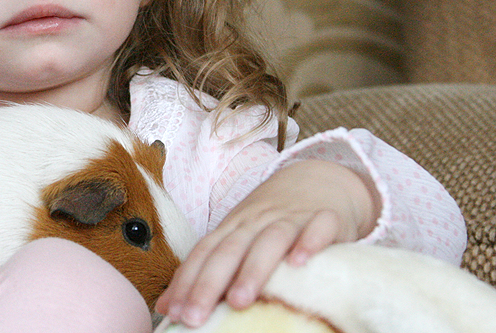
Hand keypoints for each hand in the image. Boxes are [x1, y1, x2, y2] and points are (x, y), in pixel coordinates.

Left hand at [155, 160, 379, 327]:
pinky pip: (318, 228)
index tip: (174, 312)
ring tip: (239, 300)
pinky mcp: (326, 218)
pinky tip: (299, 263)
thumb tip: (168, 307)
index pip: (204, 253)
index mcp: (233, 227)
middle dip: (208, 284)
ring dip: (253, 270)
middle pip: (229, 250)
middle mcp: (257, 221)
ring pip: (269, 241)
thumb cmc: (272, 219)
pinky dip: (309, 243)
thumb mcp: (239, 238)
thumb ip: (207, 270)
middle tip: (194, 317)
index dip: (187, 282)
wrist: (318, 178)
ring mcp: (291, 218)